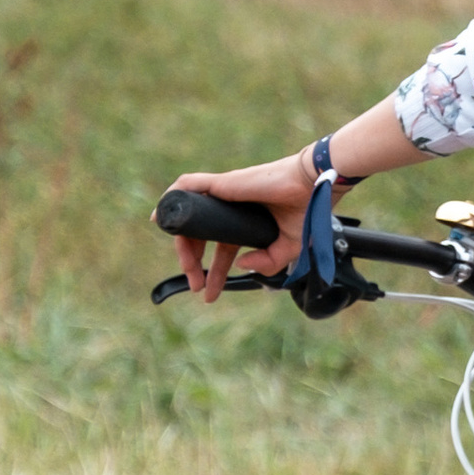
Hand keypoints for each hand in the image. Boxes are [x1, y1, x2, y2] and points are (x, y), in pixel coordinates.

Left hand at [167, 151, 315, 302]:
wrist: (312, 186)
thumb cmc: (305, 210)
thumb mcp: (288, 248)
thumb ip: (267, 262)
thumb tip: (241, 265)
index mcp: (244, 221)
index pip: (219, 246)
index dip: (212, 269)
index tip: (206, 290)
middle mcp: (229, 208)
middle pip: (200, 236)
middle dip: (193, 264)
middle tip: (195, 286)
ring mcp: (223, 195)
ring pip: (190, 217)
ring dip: (182, 244)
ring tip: (187, 270)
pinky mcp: (220, 184)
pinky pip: (187, 187)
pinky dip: (171, 198)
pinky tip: (161, 216)